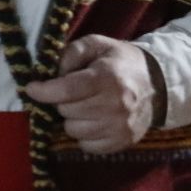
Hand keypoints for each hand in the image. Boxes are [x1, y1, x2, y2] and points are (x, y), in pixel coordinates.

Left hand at [22, 35, 163, 154]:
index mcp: (108, 77)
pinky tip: (93, 121)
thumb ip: (70, 53)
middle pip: (67, 111)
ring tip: (84, 106)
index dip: (44, 91)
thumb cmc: (119, 62)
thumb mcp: (96, 45)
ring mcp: (121, 126)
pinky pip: (86, 146)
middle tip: (71, 93)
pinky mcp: (124, 142)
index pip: (68, 90)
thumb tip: (51, 74)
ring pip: (73, 130)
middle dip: (61, 101)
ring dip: (72, 119)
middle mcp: (117, 104)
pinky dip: (84, 135)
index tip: (32, 88)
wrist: (158, 84)